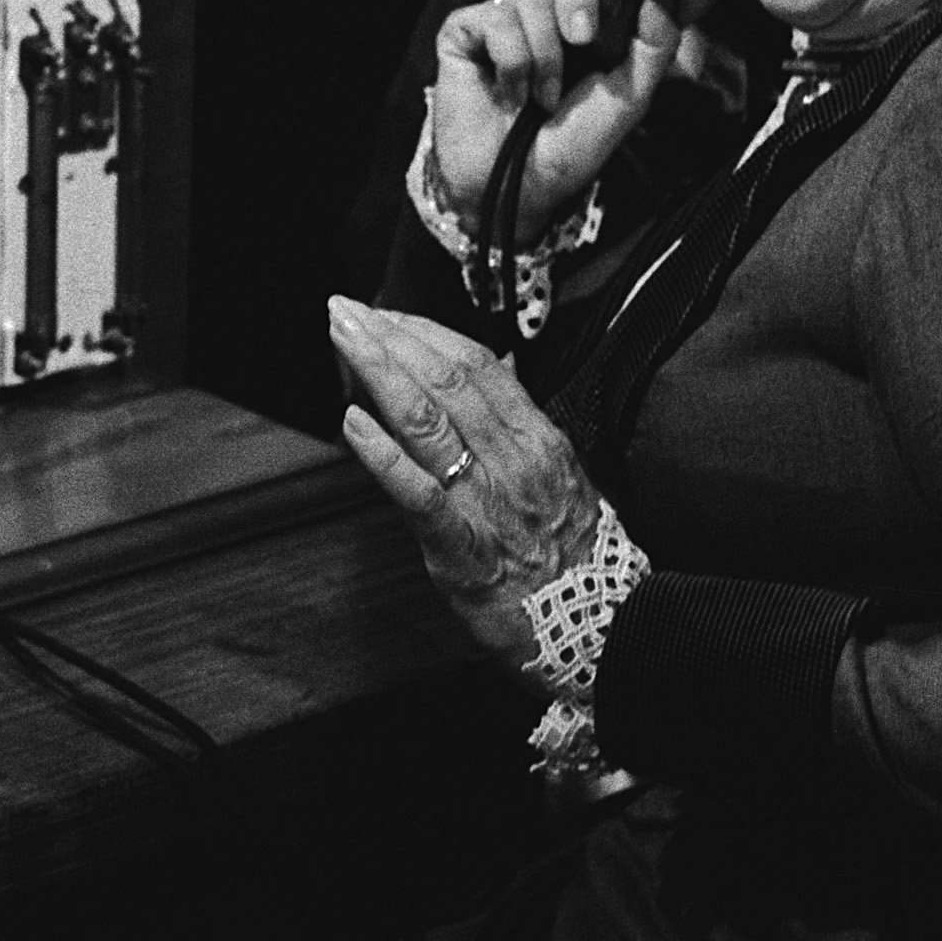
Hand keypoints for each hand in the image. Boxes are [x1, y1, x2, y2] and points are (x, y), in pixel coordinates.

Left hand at [329, 298, 601, 683]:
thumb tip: (499, 372)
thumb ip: (523, 426)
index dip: (426, 331)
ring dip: (378, 371)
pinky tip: (351, 422)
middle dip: (391, 338)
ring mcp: (488, 502)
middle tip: (348, 310)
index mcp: (539, 440)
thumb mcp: (563, 478)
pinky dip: (382, 453)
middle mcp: (515, 460)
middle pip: (447, 379)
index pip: (478, 364)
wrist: (598, 629)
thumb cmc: (575, 559)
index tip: (389, 313)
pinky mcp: (462, 548)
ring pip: (429, 420)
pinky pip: (418, 493)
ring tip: (343, 340)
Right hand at [429, 0, 679, 241]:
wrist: (520, 187)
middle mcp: (539, 9)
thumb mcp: (629, 95)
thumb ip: (654, 42)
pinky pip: (494, 19)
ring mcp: (498, 17)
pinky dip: (513, 64)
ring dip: (545, 55)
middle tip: (583, 41)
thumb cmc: (573, 145)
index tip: (617, 5)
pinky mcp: (462, 31)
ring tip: (542, 96)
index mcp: (580, 14)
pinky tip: (511, 94)